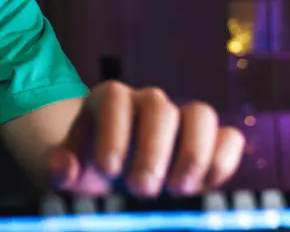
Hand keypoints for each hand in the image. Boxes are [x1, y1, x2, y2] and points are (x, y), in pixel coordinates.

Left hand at [46, 81, 244, 197]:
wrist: (114, 178)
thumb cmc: (88, 170)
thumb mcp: (67, 170)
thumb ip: (59, 168)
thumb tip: (63, 168)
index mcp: (109, 100)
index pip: (115, 99)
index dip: (114, 132)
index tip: (108, 169)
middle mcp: (148, 102)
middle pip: (159, 108)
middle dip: (153, 151)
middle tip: (141, 189)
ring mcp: (182, 118)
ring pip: (201, 115)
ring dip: (194, 155)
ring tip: (178, 189)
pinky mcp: (211, 141)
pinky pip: (230, 138)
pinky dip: (223, 161)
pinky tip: (204, 188)